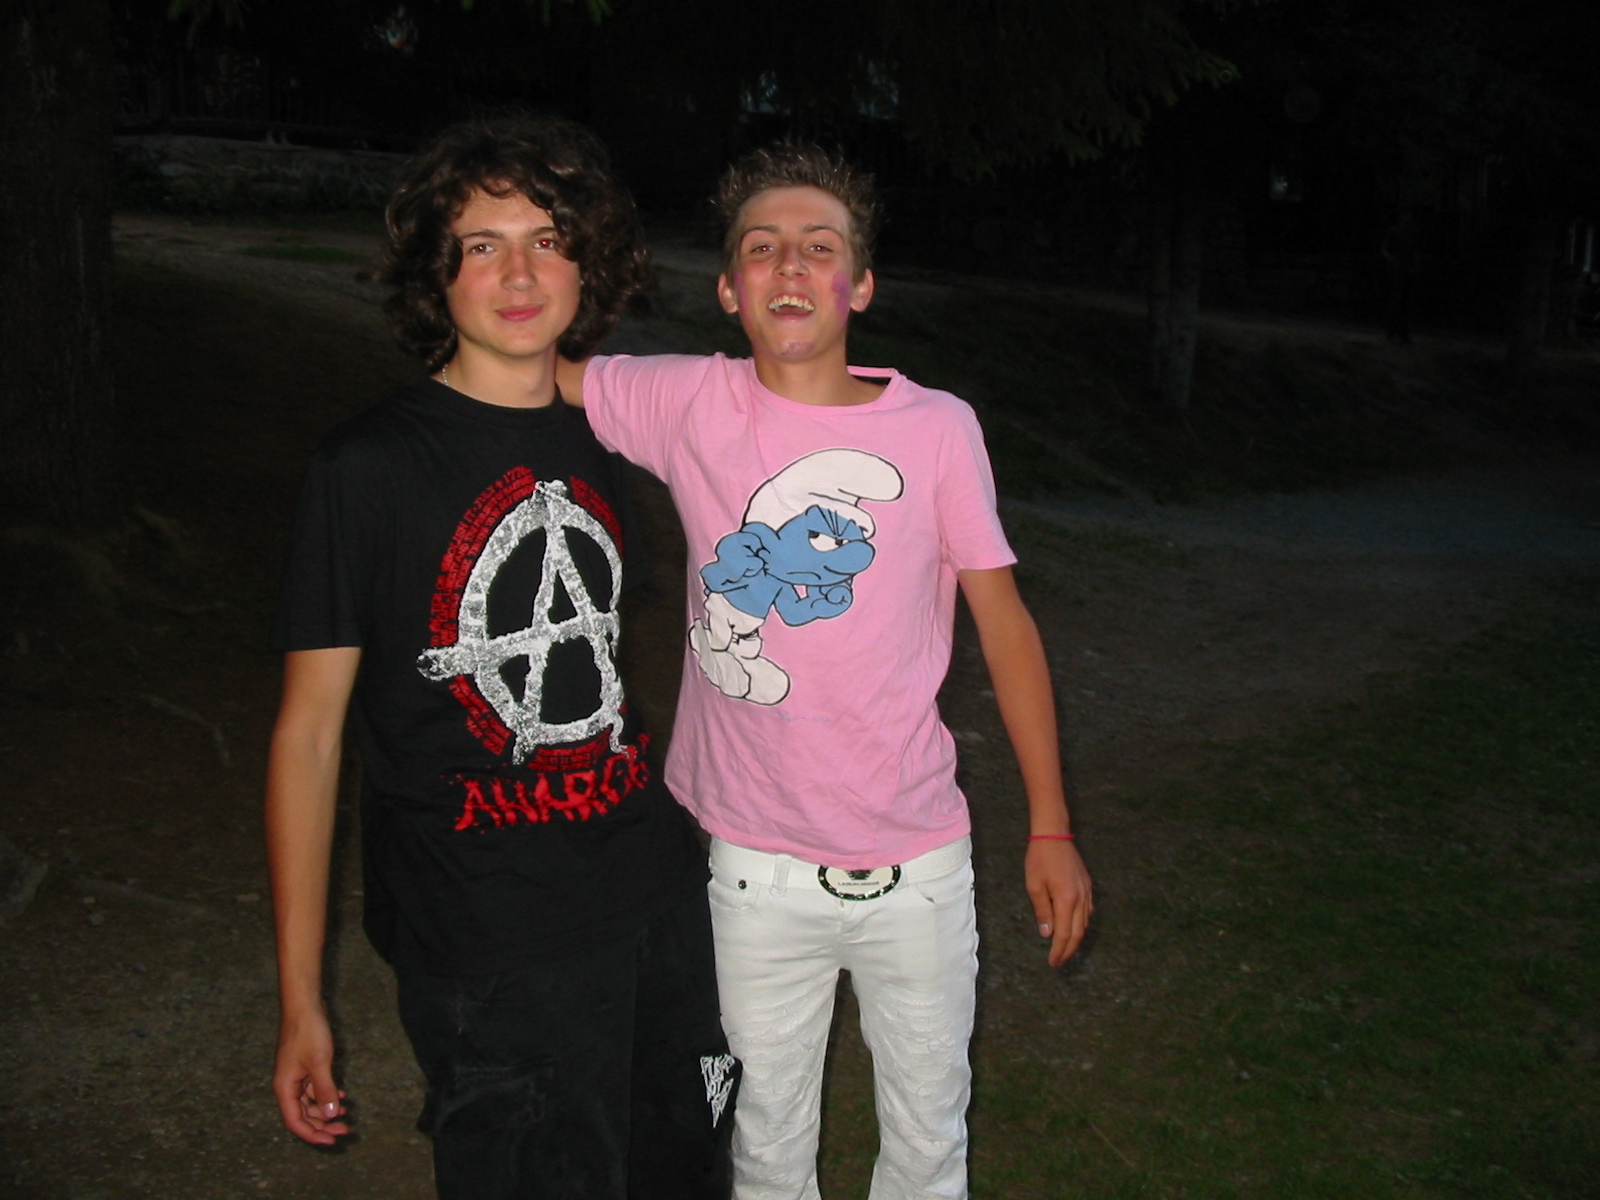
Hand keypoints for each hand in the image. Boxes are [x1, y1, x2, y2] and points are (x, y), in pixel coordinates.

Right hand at [274, 1007, 349, 1144]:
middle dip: (323, 1125)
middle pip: (302, 1115)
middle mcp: (287, 1085)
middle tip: (345, 1129)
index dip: (312, 1134)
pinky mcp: (304, 1066)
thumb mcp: (320, 1063)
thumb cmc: (308, 1031)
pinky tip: (342, 1095)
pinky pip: (313, 1088)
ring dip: (326, 1110)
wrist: (304, 1005)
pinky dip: (326, 1094)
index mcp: (284, 1088)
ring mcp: (295, 1075)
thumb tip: (331, 1114)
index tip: (332, 1140)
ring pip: (309, 1102)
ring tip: (347, 1114)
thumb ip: (325, 1090)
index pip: (295, 1121)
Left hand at [1026, 838, 1092, 967]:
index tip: (1053, 962)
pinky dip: (1081, 924)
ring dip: (1076, 939)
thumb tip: (1047, 934)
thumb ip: (1042, 911)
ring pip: (1085, 923)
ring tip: (1065, 949)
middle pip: (1078, 932)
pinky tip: (1074, 928)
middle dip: (1069, 949)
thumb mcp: (1034, 886)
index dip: (1059, 950)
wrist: (1054, 835)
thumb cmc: (1039, 859)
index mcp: (1067, 900)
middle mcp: (1081, 898)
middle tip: (1059, 962)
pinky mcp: (1088, 886)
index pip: (1064, 933)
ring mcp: (1087, 892)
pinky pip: (1088, 911)